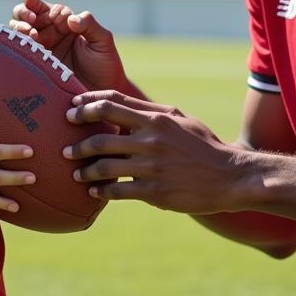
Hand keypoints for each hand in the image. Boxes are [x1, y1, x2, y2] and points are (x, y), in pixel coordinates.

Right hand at [9, 0, 130, 92]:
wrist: (100, 94)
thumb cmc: (106, 64)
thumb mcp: (103, 40)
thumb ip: (90, 24)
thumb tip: (70, 18)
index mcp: (65, 23)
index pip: (48, 8)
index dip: (43, 5)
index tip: (52, 15)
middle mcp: (50, 33)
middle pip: (27, 14)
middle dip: (24, 12)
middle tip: (32, 19)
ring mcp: (41, 48)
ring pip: (19, 30)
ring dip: (19, 27)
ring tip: (30, 33)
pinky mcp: (35, 64)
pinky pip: (20, 50)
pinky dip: (18, 44)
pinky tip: (27, 45)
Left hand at [62, 91, 246, 213]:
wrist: (230, 177)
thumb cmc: (203, 145)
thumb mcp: (180, 120)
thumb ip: (150, 113)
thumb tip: (121, 107)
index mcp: (156, 118)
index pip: (111, 103)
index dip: (86, 104)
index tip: (71, 109)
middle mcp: (151, 139)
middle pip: (101, 136)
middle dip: (77, 143)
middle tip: (65, 148)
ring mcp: (151, 167)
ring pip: (104, 166)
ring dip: (85, 170)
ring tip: (76, 173)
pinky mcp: (154, 192)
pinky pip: (117, 191)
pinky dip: (100, 191)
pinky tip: (94, 191)